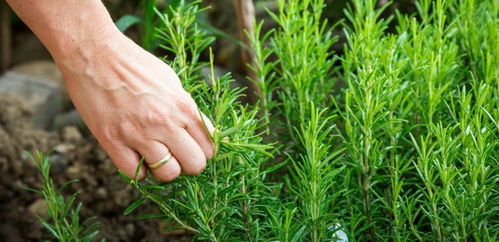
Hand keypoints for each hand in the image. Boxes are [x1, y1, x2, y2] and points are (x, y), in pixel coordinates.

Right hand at [57, 31, 214, 180]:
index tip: (193, 150)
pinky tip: (136, 157)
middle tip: (177, 156)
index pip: (209, 147)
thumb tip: (204, 133)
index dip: (203, 152)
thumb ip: (188, 110)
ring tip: (156, 156)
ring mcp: (139, 134)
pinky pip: (135, 174)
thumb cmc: (135, 65)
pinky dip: (138, 170)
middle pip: (194, 165)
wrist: (95, 54)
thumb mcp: (172, 83)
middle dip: (188, 165)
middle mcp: (165, 123)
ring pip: (168, 174)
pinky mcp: (113, 142)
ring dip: (164, 169)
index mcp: (183, 107)